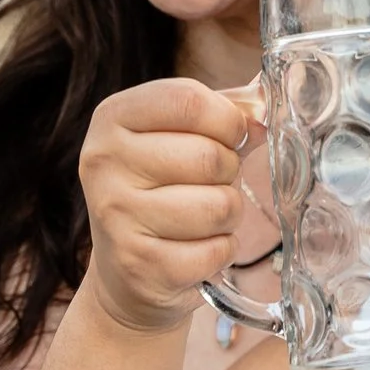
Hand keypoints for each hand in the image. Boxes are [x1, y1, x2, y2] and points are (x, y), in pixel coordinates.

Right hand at [78, 79, 256, 333]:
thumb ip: (225, 113)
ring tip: (204, 218)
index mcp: (112, 118)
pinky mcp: (140, 264)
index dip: (228, 120)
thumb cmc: (163, 189)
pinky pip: (216, 250)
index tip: (231, 135)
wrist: (126, 270)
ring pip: (219, 206)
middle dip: (229, 172)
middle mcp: (104, 163)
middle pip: (209, 156)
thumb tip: (266, 111)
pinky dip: (221, 251)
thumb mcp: (181, 137)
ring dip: (228, 215)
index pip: (188, 100)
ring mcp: (117, 216)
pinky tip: (197, 249)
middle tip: (211, 184)